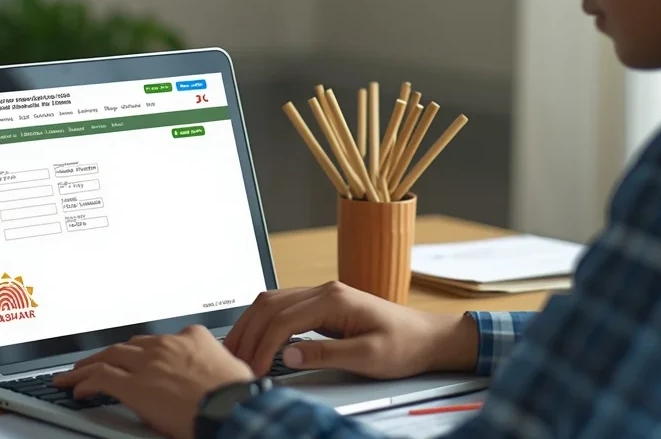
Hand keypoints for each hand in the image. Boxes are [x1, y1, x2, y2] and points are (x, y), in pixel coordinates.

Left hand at [52, 324, 253, 438]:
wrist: (231, 406)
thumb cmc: (235, 393)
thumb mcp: (228, 367)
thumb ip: (210, 364)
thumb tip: (209, 375)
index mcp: (192, 337)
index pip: (159, 341)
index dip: (143, 351)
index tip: (136, 359)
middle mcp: (167, 345)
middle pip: (128, 346)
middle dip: (110, 354)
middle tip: (95, 361)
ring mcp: (149, 363)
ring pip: (109, 357)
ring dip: (88, 366)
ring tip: (75, 374)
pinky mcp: (135, 384)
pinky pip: (102, 378)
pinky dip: (86, 382)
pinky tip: (78, 389)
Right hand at [224, 281, 478, 379]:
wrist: (426, 337)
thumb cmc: (403, 345)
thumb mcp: (368, 356)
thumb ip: (327, 354)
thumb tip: (289, 354)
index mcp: (334, 299)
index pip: (284, 319)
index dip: (263, 346)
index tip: (252, 370)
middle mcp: (324, 291)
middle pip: (270, 304)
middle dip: (248, 334)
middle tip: (234, 362)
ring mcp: (322, 295)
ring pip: (272, 302)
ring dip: (251, 325)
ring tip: (236, 352)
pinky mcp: (322, 305)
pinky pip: (283, 307)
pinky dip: (264, 323)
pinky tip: (256, 339)